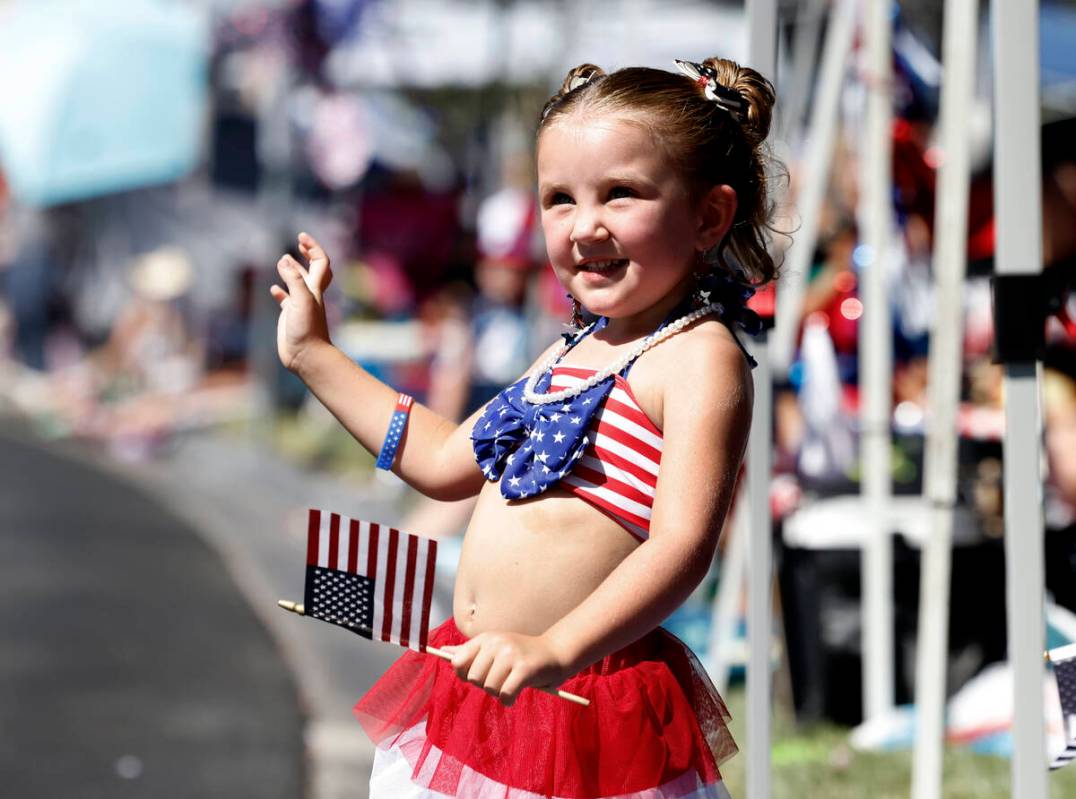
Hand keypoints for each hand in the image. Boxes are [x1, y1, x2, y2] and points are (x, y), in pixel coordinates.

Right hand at [269, 232, 333, 371]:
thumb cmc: (307, 330)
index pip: (320, 262)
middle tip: (299, 243)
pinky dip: (280, 292)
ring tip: (283, 260)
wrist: (307, 356)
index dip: (313, 247)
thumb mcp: (301, 300)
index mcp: (315, 289)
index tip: (300, 237)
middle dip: (307, 254)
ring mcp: (300, 306)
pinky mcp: (290, 317)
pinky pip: (286, 301)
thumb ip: (293, 280)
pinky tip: (273, 289)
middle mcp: (309, 295)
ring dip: (292, 271)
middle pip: (313, 270)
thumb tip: (284, 261)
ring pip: (298, 284)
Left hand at [444, 631, 571, 706]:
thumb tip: (442, 651)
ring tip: (511, 684)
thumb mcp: (494, 647)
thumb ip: (469, 651)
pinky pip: (505, 695)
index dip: (464, 674)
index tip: (479, 675)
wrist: (555, 654)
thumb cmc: (520, 654)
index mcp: (486, 638)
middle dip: (486, 685)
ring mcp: (510, 655)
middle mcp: (496, 643)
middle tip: (501, 679)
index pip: (457, 661)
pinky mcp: (524, 669)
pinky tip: (516, 693)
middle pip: (473, 678)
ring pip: (489, 688)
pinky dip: (509, 700)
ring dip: (499, 693)